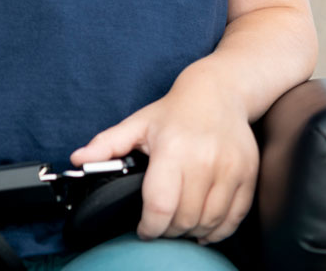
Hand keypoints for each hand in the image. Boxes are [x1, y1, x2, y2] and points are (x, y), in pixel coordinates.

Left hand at [71, 66, 257, 244]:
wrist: (219, 93)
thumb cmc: (175, 112)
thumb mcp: (137, 124)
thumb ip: (106, 144)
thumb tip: (78, 159)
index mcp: (173, 149)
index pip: (160, 205)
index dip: (149, 227)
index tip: (143, 231)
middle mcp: (204, 160)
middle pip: (185, 218)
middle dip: (168, 231)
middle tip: (159, 228)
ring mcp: (230, 169)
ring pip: (210, 221)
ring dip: (192, 233)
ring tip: (179, 227)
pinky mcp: (248, 175)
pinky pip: (235, 217)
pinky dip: (218, 230)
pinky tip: (204, 229)